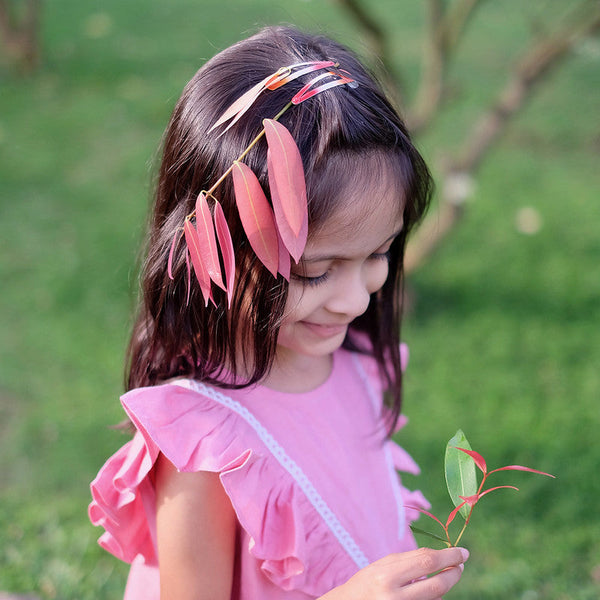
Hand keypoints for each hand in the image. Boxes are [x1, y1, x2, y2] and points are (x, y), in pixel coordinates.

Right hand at [321, 547, 468, 599]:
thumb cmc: (368, 582)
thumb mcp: (384, 566)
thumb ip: (410, 562)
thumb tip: (442, 558)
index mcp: (387, 575)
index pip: (426, 562)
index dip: (449, 556)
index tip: (462, 552)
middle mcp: (395, 597)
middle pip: (437, 585)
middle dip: (454, 573)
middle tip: (461, 564)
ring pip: (436, 599)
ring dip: (442, 587)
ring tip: (437, 578)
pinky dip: (434, 599)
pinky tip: (426, 593)